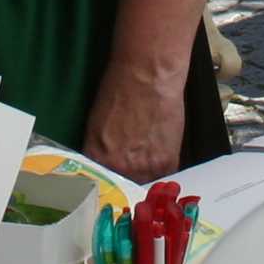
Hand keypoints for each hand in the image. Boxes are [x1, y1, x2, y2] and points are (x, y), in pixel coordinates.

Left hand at [83, 55, 188, 182]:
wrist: (148, 75)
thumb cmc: (119, 89)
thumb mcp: (98, 124)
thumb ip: (101, 150)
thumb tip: (107, 163)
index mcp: (96, 159)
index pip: (98, 183)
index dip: (106, 182)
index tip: (110, 180)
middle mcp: (118, 169)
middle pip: (122, 188)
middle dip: (126, 180)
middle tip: (131, 168)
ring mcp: (143, 169)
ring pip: (144, 184)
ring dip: (145, 175)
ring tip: (147, 158)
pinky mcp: (167, 162)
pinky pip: (164, 176)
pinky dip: (162, 167)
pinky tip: (160, 152)